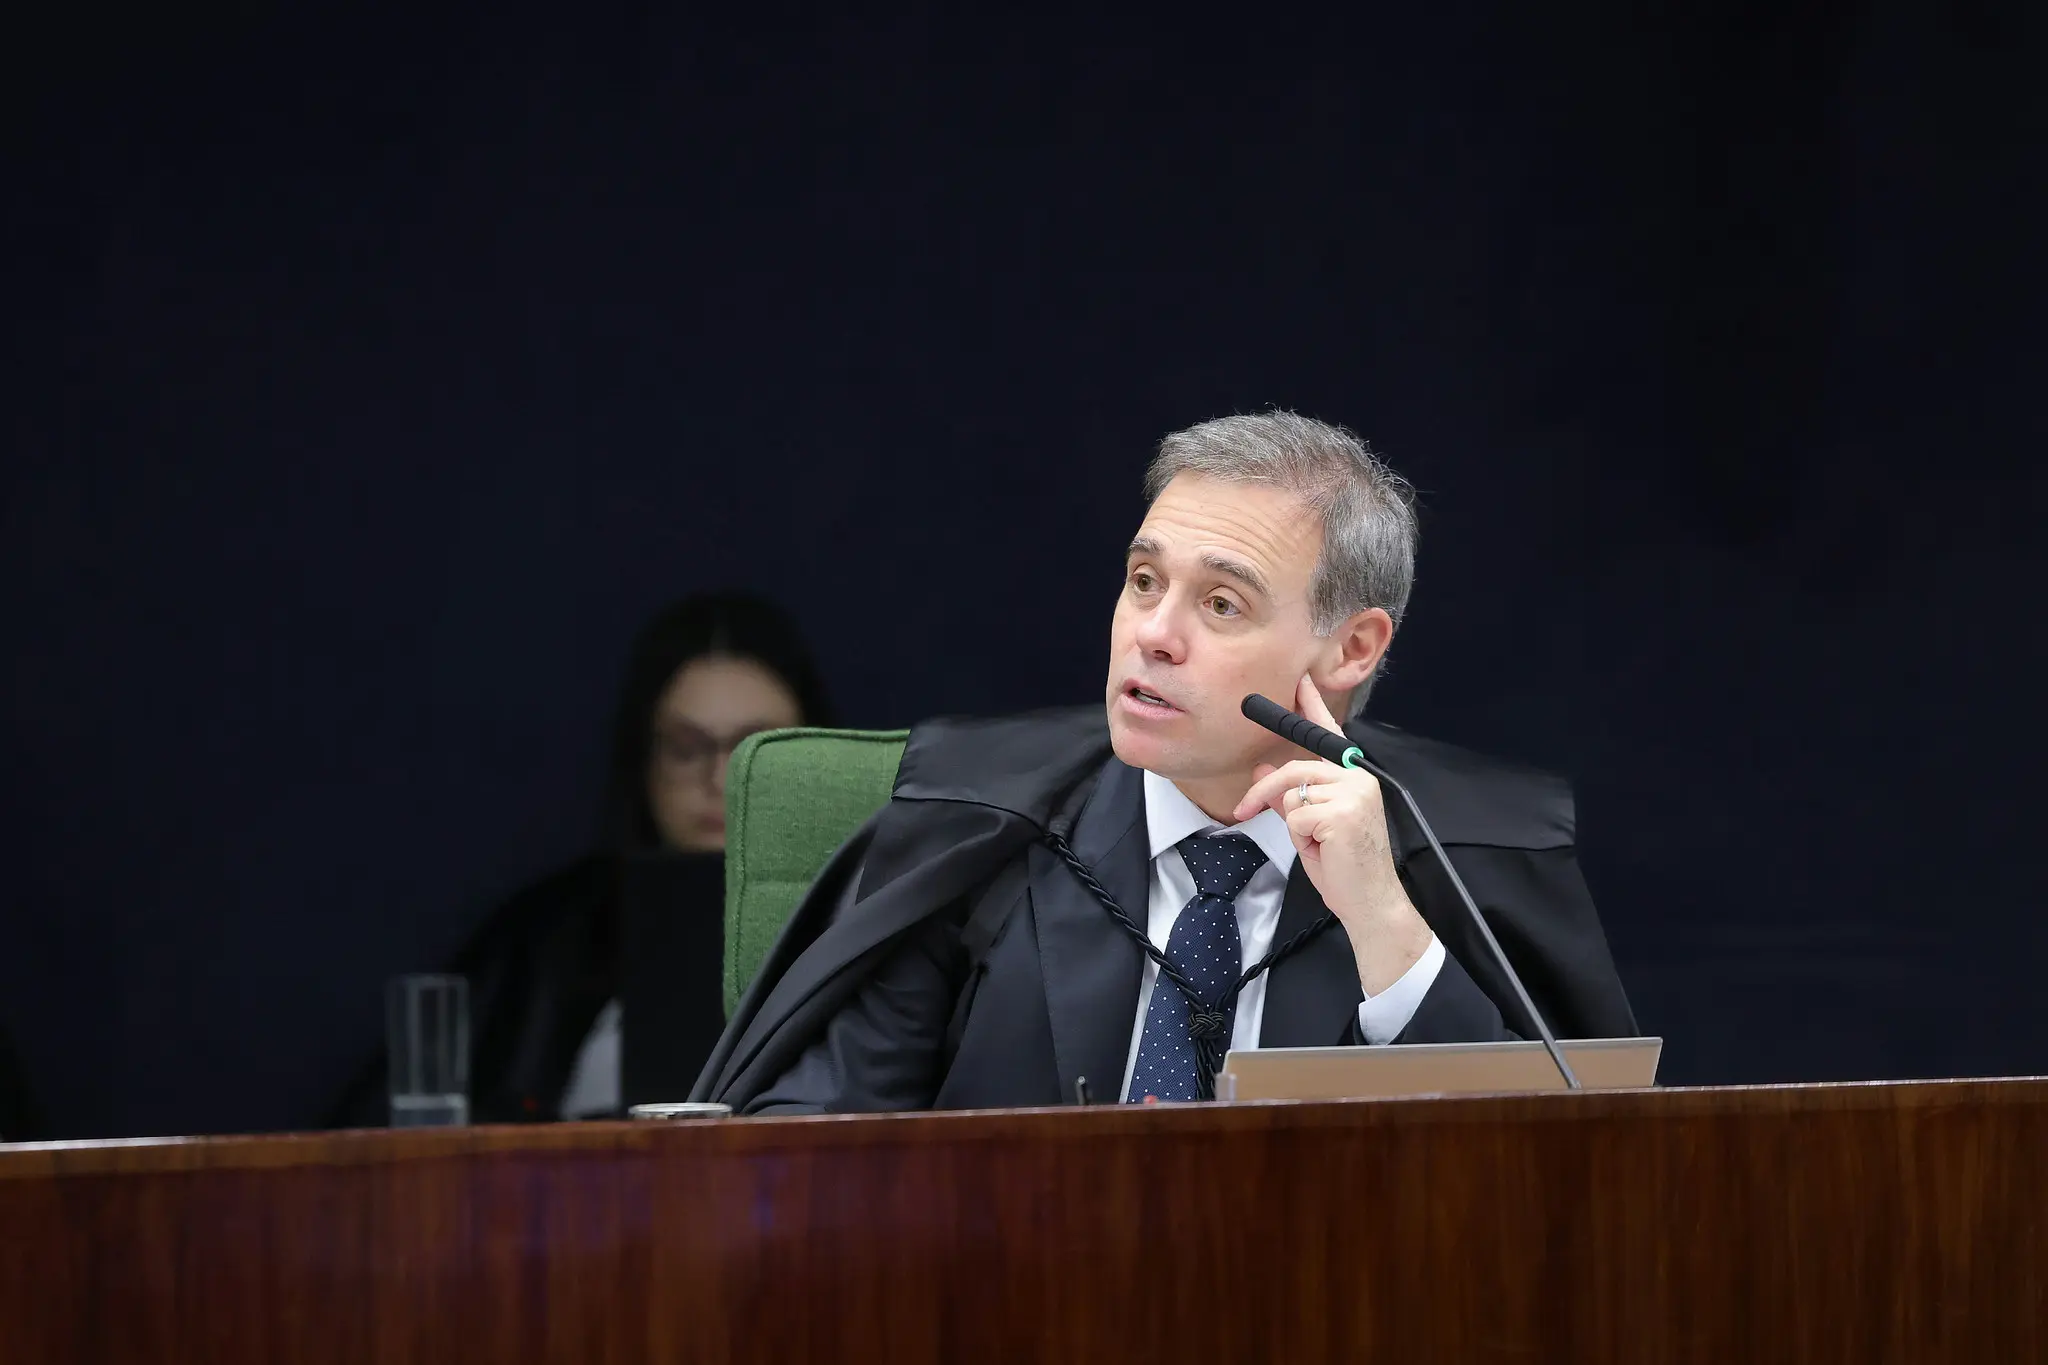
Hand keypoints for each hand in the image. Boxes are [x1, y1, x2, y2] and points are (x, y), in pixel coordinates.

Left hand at [1232, 675, 1432, 994]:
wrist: (1370, 903)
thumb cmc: (1345, 868)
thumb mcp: (1309, 827)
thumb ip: (1292, 796)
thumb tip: (1266, 768)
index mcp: (1354, 778)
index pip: (1330, 736)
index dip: (1313, 707)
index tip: (1301, 681)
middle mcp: (1358, 779)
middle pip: (1296, 768)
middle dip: (1265, 790)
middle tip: (1243, 808)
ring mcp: (1353, 794)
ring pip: (1294, 794)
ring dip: (1294, 825)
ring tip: (1316, 845)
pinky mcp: (1342, 812)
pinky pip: (1296, 817)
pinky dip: (1300, 839)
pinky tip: (1323, 851)